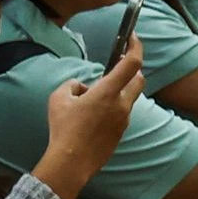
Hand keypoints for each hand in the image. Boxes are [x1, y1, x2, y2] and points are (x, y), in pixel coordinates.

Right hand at [36, 35, 143, 196]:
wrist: (72, 161)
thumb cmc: (64, 128)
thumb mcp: (58, 98)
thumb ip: (73, 85)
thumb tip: (83, 87)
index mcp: (108, 93)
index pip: (132, 64)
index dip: (136, 47)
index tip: (133, 37)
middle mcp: (121, 105)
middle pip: (138, 80)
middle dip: (132, 69)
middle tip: (118, 64)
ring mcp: (124, 120)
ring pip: (128, 97)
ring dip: (117, 90)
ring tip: (92, 96)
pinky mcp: (121, 132)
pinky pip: (120, 113)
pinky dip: (112, 106)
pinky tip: (92, 114)